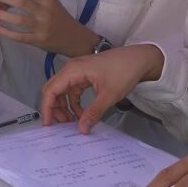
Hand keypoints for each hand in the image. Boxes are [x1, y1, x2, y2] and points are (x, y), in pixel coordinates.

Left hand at [0, 0, 94, 54]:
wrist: (73, 38)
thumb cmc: (60, 17)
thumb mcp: (52, 2)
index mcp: (48, 0)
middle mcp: (44, 12)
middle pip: (20, 2)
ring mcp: (41, 27)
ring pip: (17, 20)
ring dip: (1, 14)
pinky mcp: (37, 40)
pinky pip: (19, 36)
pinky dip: (6, 32)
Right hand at [40, 44, 163, 131]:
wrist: (140, 58)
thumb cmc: (124, 70)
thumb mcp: (109, 95)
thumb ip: (93, 112)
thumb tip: (82, 128)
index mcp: (73, 70)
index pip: (51, 91)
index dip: (47, 108)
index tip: (49, 124)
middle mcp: (72, 69)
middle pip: (53, 90)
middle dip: (55, 109)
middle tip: (61, 125)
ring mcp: (78, 71)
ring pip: (62, 91)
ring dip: (64, 107)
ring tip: (72, 122)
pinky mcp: (85, 75)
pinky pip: (73, 90)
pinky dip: (74, 102)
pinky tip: (82, 113)